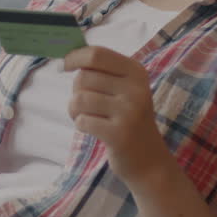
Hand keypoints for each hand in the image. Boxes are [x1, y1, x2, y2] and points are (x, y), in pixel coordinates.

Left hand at [63, 46, 173, 185]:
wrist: (149, 161)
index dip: (75, 57)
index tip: (66, 64)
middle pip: (84, 77)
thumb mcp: (124, 91)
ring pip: (79, 99)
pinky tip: (93, 130)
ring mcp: (129, 112)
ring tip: (87, 117)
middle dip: (76, 90)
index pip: (97, 54)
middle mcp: (135, 89)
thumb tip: (68, 56)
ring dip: (75, 110)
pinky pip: (82, 120)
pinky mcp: (119, 134)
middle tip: (85, 105)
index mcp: (136, 73)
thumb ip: (101, 73)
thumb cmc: (129, 120)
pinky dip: (81, 125)